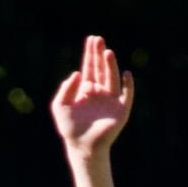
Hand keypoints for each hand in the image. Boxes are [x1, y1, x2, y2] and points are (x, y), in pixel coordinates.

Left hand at [49, 35, 132, 158]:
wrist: (82, 146)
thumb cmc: (70, 128)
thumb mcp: (60, 105)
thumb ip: (66, 89)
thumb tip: (77, 73)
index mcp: (86, 89)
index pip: (89, 67)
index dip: (90, 54)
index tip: (91, 40)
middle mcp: (99, 92)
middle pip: (101, 69)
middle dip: (99, 54)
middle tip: (99, 40)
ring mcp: (111, 100)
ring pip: (112, 78)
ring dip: (110, 65)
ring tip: (107, 52)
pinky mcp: (121, 110)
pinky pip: (126, 95)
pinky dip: (128, 85)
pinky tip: (126, 74)